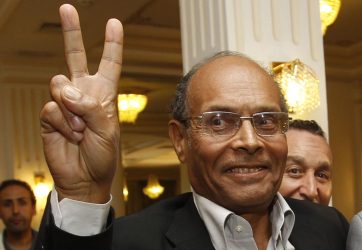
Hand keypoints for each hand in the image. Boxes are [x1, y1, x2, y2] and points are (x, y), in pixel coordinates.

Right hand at [40, 4, 122, 202]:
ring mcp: (65, 103)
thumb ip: (90, 106)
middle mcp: (83, 93)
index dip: (112, 44)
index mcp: (104, 94)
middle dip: (72, 32)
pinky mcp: (50, 115)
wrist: (84, 177)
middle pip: (75, 56)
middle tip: (67, 8)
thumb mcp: (107, 129)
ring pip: (59, 84)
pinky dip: (63, 123)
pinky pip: (51, 107)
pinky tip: (70, 135)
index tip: (114, 23)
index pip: (109, 63)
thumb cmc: (102, 155)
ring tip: (80, 129)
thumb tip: (65, 89)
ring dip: (72, 109)